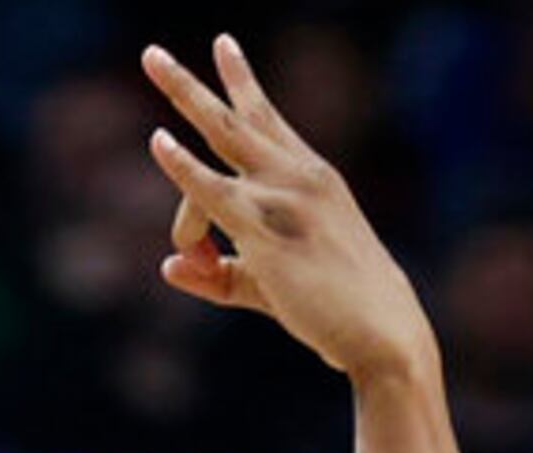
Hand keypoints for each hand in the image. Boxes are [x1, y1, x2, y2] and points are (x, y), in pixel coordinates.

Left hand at [141, 35, 435, 380]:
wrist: (380, 329)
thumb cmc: (332, 309)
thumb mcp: (267, 285)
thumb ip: (217, 274)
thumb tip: (167, 267)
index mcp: (310, 175)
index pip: (267, 118)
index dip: (241, 80)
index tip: (222, 44)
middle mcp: (297, 173)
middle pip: (236, 115)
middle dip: (191, 83)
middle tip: (152, 53)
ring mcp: (282, 195)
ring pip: (219, 138)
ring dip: (184, 95)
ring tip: (151, 57)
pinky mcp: (265, 227)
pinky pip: (211, 190)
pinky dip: (183, 166)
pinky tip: (159, 142)